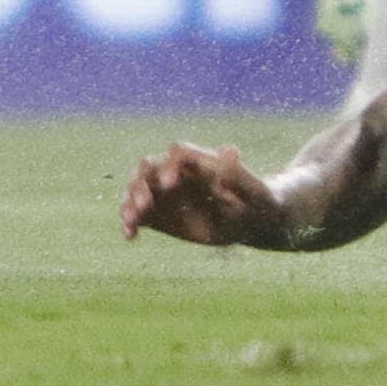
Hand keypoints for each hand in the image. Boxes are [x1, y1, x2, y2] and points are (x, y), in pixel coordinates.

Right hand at [120, 142, 287, 246]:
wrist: (251, 221)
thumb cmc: (257, 201)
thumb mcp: (255, 191)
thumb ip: (240, 174)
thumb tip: (230, 149)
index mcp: (199, 161)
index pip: (177, 153)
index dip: (169, 165)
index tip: (169, 184)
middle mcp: (177, 172)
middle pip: (149, 167)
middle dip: (141, 183)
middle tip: (144, 205)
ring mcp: (165, 192)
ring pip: (138, 189)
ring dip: (130, 202)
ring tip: (131, 221)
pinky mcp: (158, 213)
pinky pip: (137, 214)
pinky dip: (130, 222)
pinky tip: (130, 236)